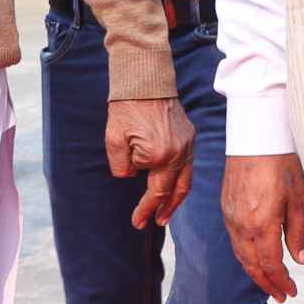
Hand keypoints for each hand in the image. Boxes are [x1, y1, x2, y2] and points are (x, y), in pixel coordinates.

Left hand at [105, 97, 192, 230]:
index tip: (137, 222)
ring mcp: (188, 143)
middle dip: (165, 210)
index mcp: (159, 156)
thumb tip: (133, 176)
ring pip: (186, 179)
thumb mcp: (113, 141)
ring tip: (167, 211)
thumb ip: (122, 167)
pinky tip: (173, 184)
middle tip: (157, 223)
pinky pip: (188, 164)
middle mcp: (179, 153)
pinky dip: (181, 179)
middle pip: (175, 191)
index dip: (145, 210)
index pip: (154, 193)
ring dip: (177, 197)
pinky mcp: (189, 135)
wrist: (145, 79)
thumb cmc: (125, 108)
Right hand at [222, 153, 303, 302]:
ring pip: (241, 255)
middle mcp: (242, 225)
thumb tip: (300, 259)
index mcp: (262, 224)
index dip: (281, 282)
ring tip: (269, 282)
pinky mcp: (226, 209)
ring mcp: (231, 217)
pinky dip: (246, 256)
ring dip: (255, 272)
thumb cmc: (281, 164)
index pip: (271, 264)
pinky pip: (234, 241)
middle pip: (252, 266)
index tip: (291, 292)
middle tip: (281, 295)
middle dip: (267, 284)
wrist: (255, 138)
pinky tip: (256, 257)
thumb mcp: (298, 199)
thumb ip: (298, 232)